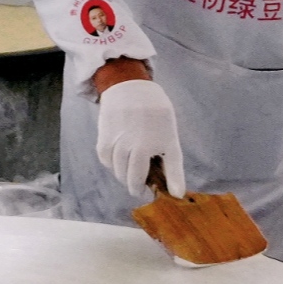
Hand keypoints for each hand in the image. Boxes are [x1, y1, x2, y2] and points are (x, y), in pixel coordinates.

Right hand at [96, 78, 184, 198]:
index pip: (150, 178)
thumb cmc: (156, 115)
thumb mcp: (170, 138)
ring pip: (118, 171)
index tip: (157, 196)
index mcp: (152, 145)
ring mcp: (117, 142)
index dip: (152, 190)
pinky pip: (106, 160)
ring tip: (132, 168)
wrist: (130, 87)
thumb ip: (174, 168)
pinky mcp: (104, 138)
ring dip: (124, 175)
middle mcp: (133, 145)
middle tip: (142, 183)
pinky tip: (121, 157)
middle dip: (137, 185)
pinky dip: (112, 164)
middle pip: (131, 179)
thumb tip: (178, 195)